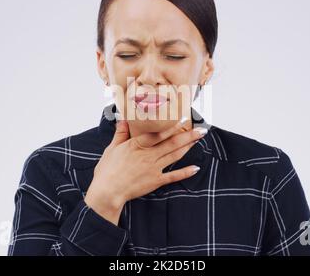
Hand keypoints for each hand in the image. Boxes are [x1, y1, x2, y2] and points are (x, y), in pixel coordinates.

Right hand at [84, 117, 206, 224]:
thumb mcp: (112, 148)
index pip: (158, 133)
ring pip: (175, 155)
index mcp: (137, 145)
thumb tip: (123, 119)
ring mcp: (154, 168)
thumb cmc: (107, 170)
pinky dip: (185, 172)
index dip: (173, 126)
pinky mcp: (156, 181)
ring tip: (199, 140)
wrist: (108, 192)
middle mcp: (148, 155)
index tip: (184, 119)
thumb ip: (120, 133)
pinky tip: (195, 168)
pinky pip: (174, 176)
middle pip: (172, 143)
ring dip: (189, 147)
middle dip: (188, 135)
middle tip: (201, 130)